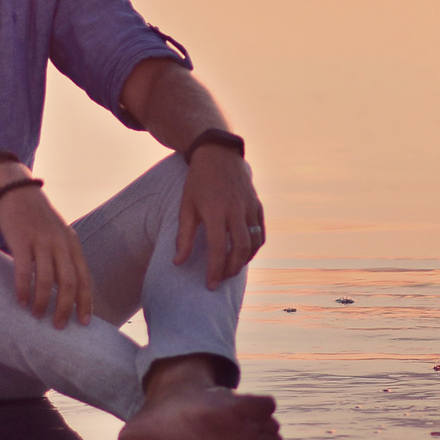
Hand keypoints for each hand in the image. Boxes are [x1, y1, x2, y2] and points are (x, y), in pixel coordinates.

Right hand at [0, 169, 96, 325]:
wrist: (18, 192)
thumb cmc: (38, 219)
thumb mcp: (59, 235)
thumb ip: (64, 257)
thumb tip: (68, 289)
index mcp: (72, 244)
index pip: (84, 278)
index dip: (86, 302)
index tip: (84, 323)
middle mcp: (61, 244)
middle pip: (69, 283)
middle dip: (65, 308)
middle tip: (58, 326)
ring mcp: (42, 241)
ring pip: (47, 279)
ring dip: (43, 302)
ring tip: (37, 316)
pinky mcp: (21, 240)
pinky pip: (24, 270)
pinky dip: (23, 288)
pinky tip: (21, 301)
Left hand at [175, 145, 263, 287]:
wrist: (218, 154)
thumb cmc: (198, 182)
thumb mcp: (186, 207)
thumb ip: (184, 236)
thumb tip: (178, 262)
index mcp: (215, 211)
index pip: (217, 249)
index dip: (214, 270)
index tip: (210, 285)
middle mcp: (236, 210)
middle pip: (240, 249)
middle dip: (231, 269)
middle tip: (221, 279)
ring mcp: (249, 207)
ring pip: (254, 243)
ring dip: (244, 260)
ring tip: (231, 268)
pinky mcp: (257, 204)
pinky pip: (261, 232)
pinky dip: (255, 247)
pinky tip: (244, 254)